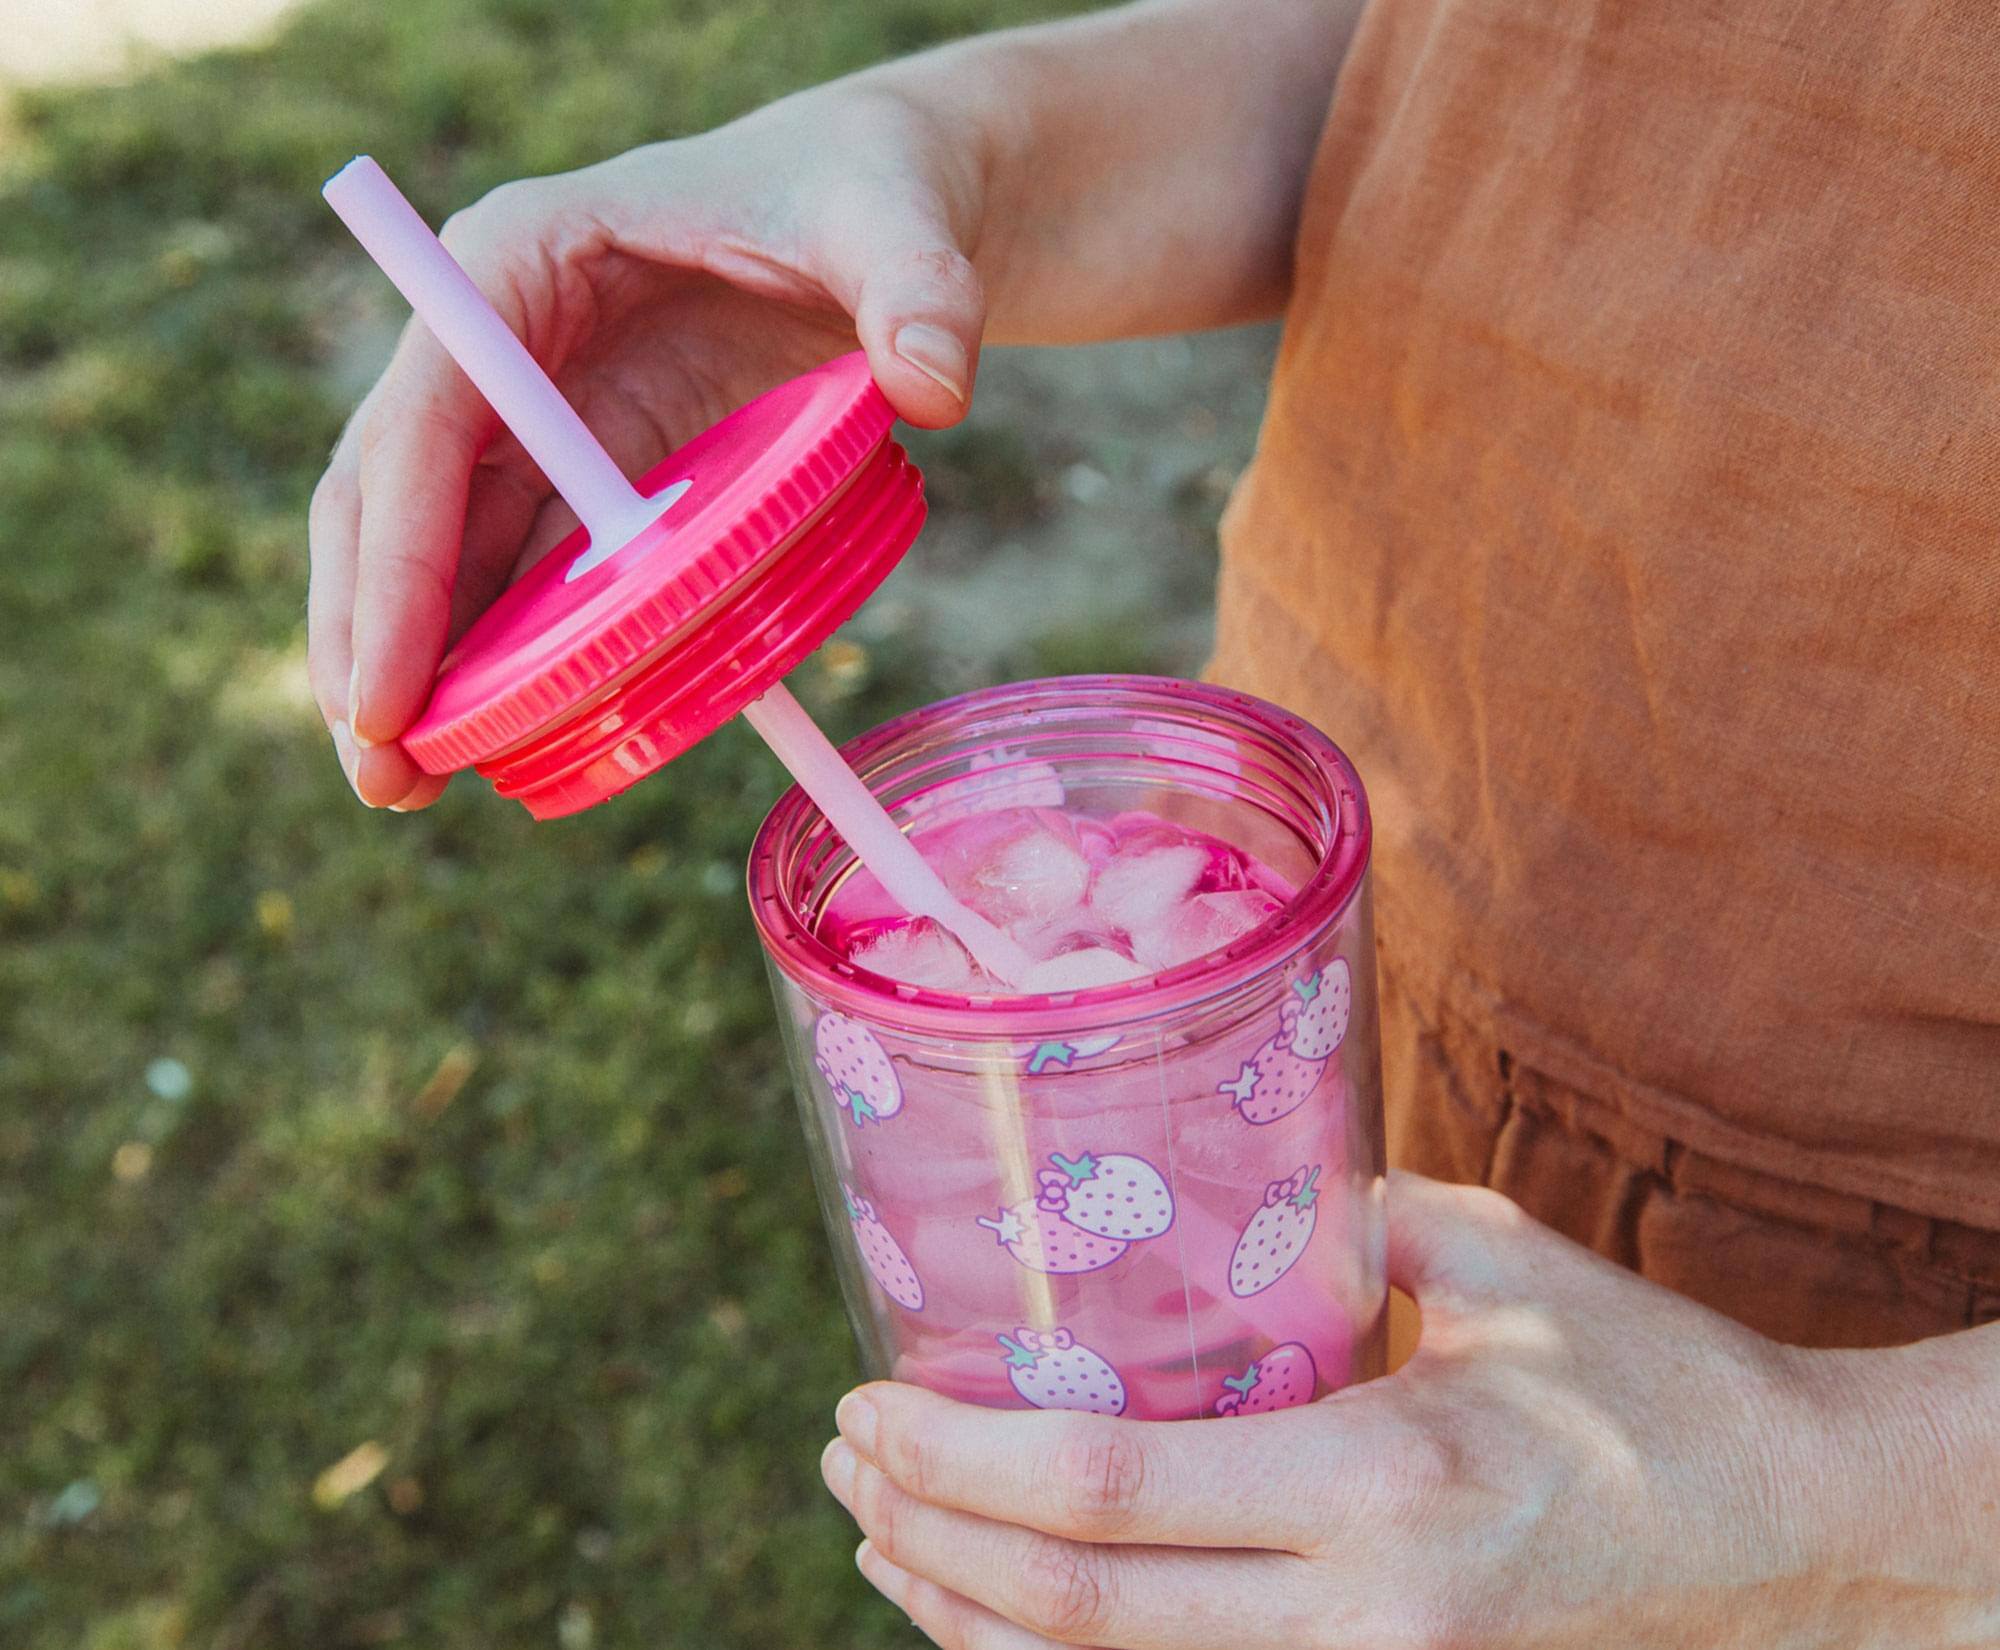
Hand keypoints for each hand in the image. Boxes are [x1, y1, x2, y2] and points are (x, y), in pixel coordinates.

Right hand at [308, 87, 986, 807]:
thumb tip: (935, 387)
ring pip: (438, 549)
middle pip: (392, 494)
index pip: (427, 418)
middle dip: (372, 632)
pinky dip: (494, 656)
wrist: (889, 208)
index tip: (389, 689)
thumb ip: (919, 290)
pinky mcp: (589, 471)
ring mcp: (540, 413)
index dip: (397, 559)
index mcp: (526, 256)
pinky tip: (485, 741)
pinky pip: (519, 574)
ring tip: (403, 785)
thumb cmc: (868, 189)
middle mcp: (504, 339)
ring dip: (418, 665)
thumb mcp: (895, 220)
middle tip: (381, 771)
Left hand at [820, 1171, 1991, 1647]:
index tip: (867, 1403)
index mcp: (1383, 1479)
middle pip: (1075, 1613)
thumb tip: (1207, 1170)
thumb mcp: (1497, 1257)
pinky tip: (995, 1607)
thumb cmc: (1647, 1375)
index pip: (1112, 1495)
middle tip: (841, 1454)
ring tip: (877, 1532)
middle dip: (927, 1540)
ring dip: (967, 1616)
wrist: (1778, 1532)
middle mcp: (1361, 1615)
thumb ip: (1341, 1215)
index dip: (959, 1462)